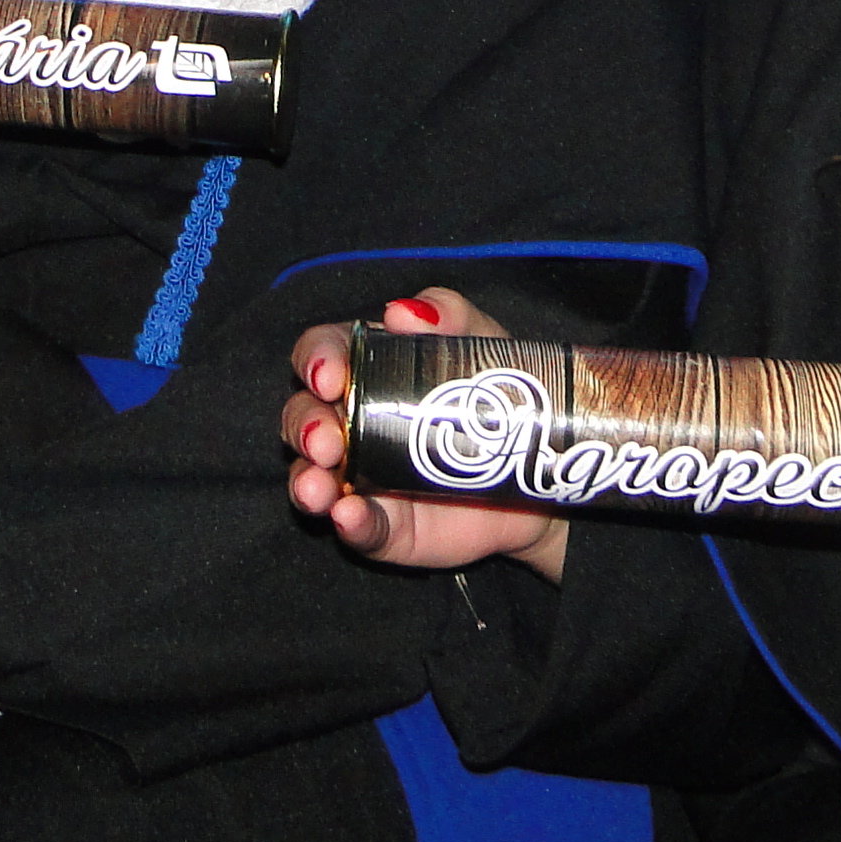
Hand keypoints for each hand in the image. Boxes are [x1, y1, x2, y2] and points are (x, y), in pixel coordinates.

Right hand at [284, 291, 569, 582]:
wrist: (538, 473)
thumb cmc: (498, 396)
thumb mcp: (483, 343)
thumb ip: (449, 314)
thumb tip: (401, 313)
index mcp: (365, 370)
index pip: (320, 355)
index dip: (315, 360)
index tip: (330, 376)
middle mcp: (349, 424)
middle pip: (302, 418)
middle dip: (305, 426)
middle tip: (326, 439)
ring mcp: (361, 480)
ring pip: (311, 478)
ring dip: (306, 481)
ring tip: (318, 487)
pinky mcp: (384, 526)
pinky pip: (358, 529)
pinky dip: (349, 524)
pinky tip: (350, 516)